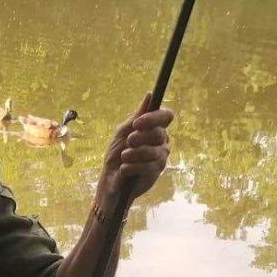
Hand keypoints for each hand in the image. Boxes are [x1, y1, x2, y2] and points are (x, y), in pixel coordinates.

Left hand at [96, 94, 172, 213]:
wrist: (110, 180)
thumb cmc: (116, 155)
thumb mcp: (122, 133)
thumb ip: (136, 116)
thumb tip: (150, 95)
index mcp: (155, 128)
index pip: (166, 116)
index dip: (154, 118)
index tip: (137, 123)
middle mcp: (162, 141)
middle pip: (159, 132)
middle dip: (140, 137)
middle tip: (128, 142)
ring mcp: (161, 157)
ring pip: (153, 150)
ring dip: (134, 153)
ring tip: (123, 157)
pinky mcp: (156, 172)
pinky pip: (148, 166)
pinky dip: (132, 167)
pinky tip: (124, 169)